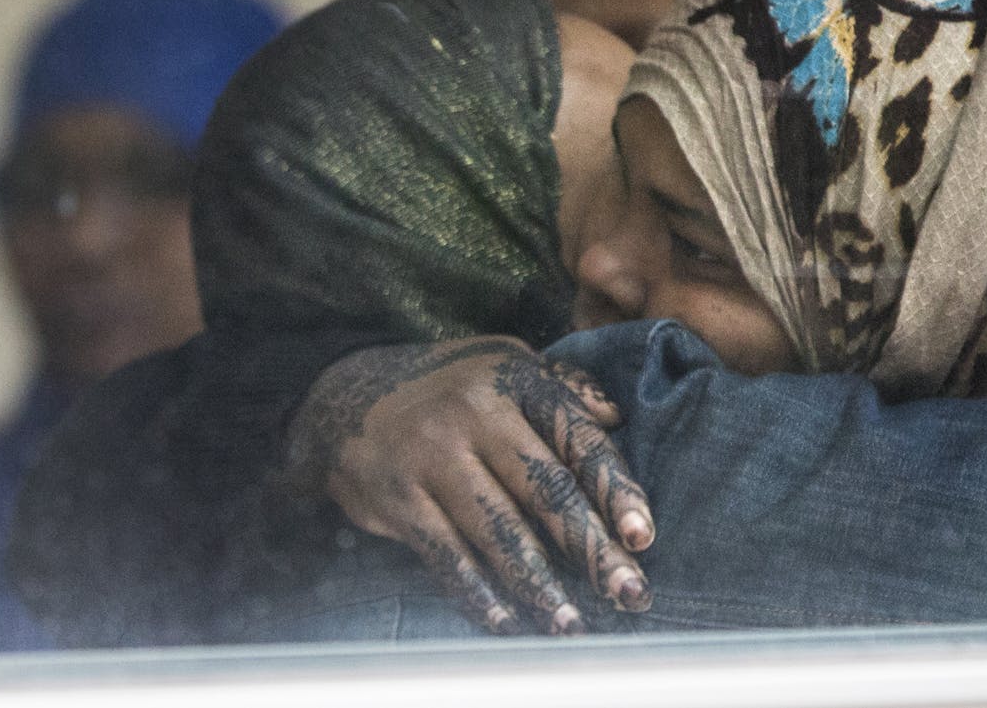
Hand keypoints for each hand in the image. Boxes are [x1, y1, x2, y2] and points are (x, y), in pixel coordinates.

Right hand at [285, 336, 654, 635]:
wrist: (344, 394)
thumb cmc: (450, 387)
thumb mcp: (506, 363)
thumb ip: (564, 388)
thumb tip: (617, 417)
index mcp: (515, 379)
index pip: (576, 439)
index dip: (614, 490)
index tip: (642, 536)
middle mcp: (475, 414)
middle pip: (545, 491)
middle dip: (592, 549)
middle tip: (629, 592)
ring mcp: (433, 456)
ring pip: (498, 531)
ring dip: (540, 585)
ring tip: (574, 623)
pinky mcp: (398, 497)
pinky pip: (447, 555)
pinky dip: (479, 594)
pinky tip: (510, 622)